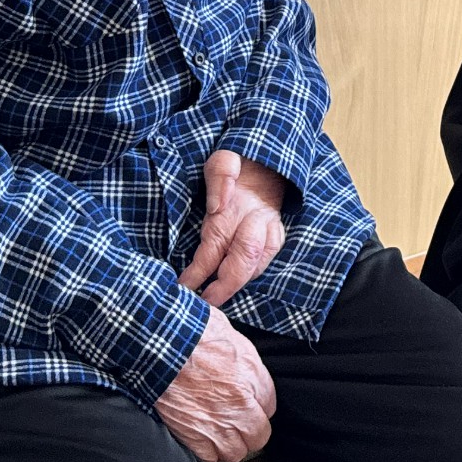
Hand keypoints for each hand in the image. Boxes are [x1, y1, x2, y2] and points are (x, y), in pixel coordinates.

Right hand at [154, 305, 275, 461]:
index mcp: (252, 376)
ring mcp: (217, 424)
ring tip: (216, 433)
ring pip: (235, 452)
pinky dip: (205, 451)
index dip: (256, 405)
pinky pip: (208, 458)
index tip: (247, 404)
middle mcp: (240, 404)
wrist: (158, 343)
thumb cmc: (190, 331)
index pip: (269, 405)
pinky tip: (199, 438)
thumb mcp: (229, 333)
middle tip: (234, 423)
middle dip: (248, 430)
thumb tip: (244, 367)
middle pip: (258, 434)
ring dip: (227, 444)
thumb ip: (242, 358)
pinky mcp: (193, 436)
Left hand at [181, 150, 287, 306]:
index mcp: (239, 207)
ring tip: (215, 299)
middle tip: (205, 303)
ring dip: (238, 285)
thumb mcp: (224, 159)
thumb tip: (217, 206)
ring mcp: (270, 231)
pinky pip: (266, 262)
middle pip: (243, 261)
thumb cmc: (239, 165)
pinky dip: (251, 275)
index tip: (183, 285)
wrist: (269, 162)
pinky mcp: (277, 236)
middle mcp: (258, 223)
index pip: (215, 246)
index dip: (199, 270)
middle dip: (224, 286)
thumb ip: (221, 176)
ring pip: (257, 265)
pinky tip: (233, 285)